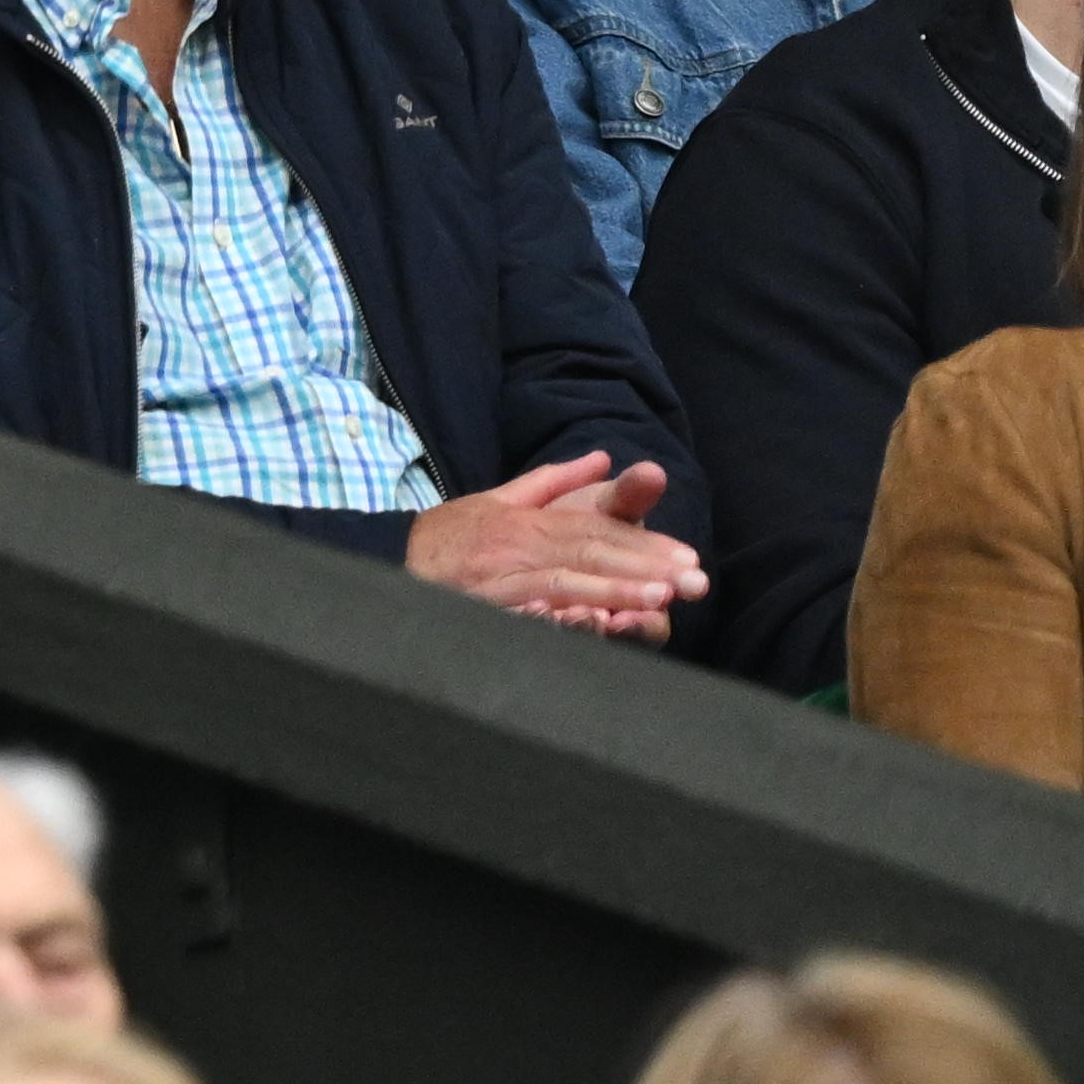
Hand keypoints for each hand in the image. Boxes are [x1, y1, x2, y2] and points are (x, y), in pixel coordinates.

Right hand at [404, 447, 700, 633]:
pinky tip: (593, 625)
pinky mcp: (481, 606)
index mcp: (527, 521)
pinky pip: (524, 612)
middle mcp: (516, 545)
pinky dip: (558, 619)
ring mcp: (498, 577)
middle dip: (644, 567)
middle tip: (693, 581)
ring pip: (563, 581)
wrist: (389, 558)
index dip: (643, 544)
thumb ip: (554, 481)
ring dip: (612, 590)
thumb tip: (603, 458)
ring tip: (659, 600)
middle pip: (588, 552)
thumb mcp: (502, 499)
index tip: (688, 558)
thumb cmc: (453, 535)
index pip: (595, 529)